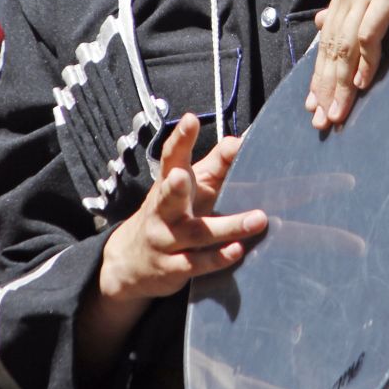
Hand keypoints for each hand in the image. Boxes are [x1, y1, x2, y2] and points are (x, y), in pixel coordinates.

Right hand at [97, 115, 266, 303]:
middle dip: (175, 187)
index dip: (180, 139)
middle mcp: (162, 211)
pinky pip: (197, 264)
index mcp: (167, 183)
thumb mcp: (191, 186)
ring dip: (227, 226)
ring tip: (257, 218)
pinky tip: (238, 250)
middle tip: (182, 176)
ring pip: (196, 234)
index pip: (170, 157)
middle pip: (168, 197)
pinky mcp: (174, 268)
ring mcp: (166, 241)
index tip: (190, 120)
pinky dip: (218, 258)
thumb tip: (241, 140)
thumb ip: (217, 164)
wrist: (132, 261)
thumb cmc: (173, 213)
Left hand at [307, 0, 388, 127]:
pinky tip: (363, 84)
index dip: (319, 73)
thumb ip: (358, 13)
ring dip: (341, 82)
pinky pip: (369, 35)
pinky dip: (366, 62)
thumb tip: (320, 23)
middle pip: (332, 42)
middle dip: (326, 85)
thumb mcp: (388, 3)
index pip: (327, 37)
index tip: (315, 106)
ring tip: (339, 111)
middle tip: (322, 119)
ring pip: (345, 43)